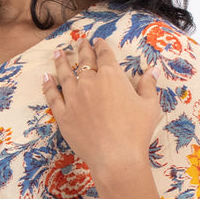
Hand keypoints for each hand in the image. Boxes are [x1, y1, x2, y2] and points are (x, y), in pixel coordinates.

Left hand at [43, 37, 160, 181]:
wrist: (116, 157)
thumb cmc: (137, 131)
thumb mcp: (149, 106)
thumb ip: (148, 85)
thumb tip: (153, 69)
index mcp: (111, 76)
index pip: (104, 55)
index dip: (101, 46)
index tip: (97, 41)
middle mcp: (89, 83)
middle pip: (83, 62)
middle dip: (82, 50)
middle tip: (80, 41)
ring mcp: (73, 98)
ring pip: (64, 75)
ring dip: (61, 62)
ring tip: (59, 52)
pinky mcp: (63, 115)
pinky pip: (52, 96)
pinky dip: (48, 85)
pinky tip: (46, 77)